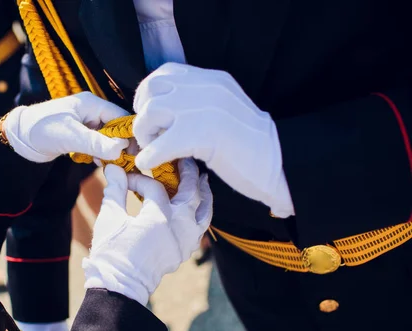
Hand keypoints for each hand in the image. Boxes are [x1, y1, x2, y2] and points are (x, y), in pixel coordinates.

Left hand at [4, 92, 128, 162]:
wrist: (19, 138)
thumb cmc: (41, 130)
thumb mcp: (70, 136)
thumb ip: (95, 143)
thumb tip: (120, 150)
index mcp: (91, 103)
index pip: (121, 116)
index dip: (130, 134)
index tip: (138, 152)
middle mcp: (91, 111)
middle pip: (117, 127)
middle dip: (122, 145)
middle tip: (129, 163)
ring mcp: (86, 123)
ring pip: (108, 137)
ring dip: (112, 151)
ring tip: (116, 166)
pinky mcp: (81, 134)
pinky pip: (98, 144)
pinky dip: (101, 154)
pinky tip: (100, 164)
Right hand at [83, 159, 212, 304]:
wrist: (119, 287)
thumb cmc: (111, 253)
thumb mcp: (110, 219)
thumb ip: (114, 190)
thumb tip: (113, 167)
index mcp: (158, 218)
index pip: (155, 188)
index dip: (141, 179)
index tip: (128, 178)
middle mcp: (178, 228)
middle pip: (191, 193)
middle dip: (187, 174)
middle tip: (183, 159)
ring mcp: (185, 242)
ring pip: (204, 211)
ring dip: (203, 193)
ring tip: (202, 179)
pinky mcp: (185, 251)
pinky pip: (201, 228)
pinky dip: (202, 213)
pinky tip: (198, 206)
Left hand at [133, 62, 294, 217]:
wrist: (281, 161)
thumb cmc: (253, 145)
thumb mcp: (226, 109)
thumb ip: (201, 104)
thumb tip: (166, 116)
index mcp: (213, 80)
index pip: (166, 72)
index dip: (148, 93)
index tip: (148, 113)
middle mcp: (206, 88)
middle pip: (152, 88)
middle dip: (142, 112)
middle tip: (149, 135)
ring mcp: (203, 109)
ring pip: (150, 112)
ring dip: (144, 134)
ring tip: (154, 149)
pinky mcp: (202, 135)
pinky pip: (158, 145)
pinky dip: (149, 157)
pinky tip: (152, 164)